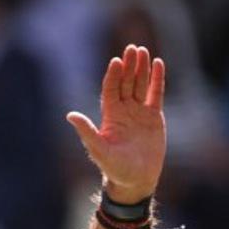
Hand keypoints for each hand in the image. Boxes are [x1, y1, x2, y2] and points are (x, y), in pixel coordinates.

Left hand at [67, 45, 166, 203]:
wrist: (135, 180)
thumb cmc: (114, 168)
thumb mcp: (99, 149)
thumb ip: (86, 131)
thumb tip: (70, 115)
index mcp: (109, 116)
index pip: (110, 89)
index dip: (113, 75)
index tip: (116, 61)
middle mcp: (123, 111)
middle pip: (126, 82)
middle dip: (128, 66)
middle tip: (132, 49)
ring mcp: (139, 112)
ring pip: (140, 85)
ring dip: (142, 68)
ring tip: (144, 51)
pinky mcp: (154, 117)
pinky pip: (155, 94)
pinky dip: (157, 80)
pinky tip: (158, 64)